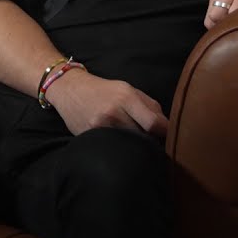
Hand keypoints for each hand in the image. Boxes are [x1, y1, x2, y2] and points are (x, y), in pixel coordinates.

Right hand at [43, 70, 168, 137]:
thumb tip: (166, 126)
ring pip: (128, 146)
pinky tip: (119, 145)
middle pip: (143, 138)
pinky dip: (119, 148)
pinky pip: (112, 148)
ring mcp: (100, 127)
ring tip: (135, 144)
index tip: (168, 137)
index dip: (165, 133)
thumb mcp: (127, 89)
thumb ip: (149, 105)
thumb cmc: (102, 89)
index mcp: (126, 97)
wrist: (69, 89)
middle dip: (151, 141)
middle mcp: (113, 113)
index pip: (154, 123)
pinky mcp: (90, 137)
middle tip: (152, 142)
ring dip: (136, 147)